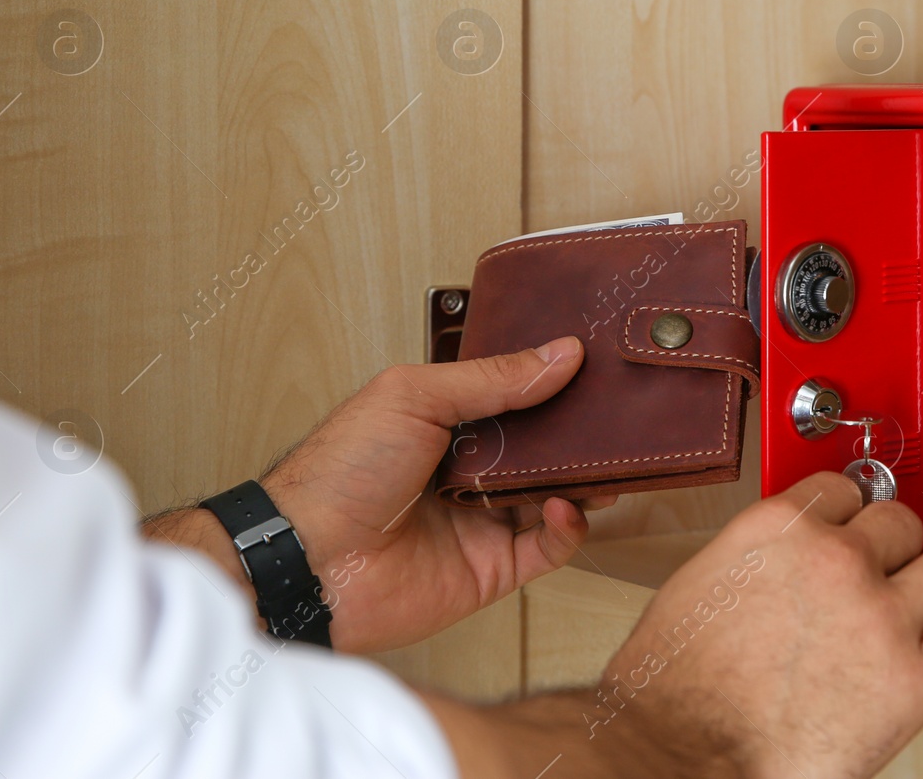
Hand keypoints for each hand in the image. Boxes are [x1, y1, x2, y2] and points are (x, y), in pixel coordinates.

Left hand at [149, 336, 608, 653]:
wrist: (309, 561)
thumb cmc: (343, 470)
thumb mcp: (415, 398)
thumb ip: (493, 378)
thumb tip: (562, 353)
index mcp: (444, 420)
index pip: (513, 394)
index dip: (550, 379)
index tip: (591, 362)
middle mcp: (468, 468)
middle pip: (542, 445)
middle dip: (578, 431)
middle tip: (613, 415)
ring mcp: (482, 519)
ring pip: (555, 494)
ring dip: (583, 478)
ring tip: (605, 462)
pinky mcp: (493, 568)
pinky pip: (549, 547)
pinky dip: (569, 527)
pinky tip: (566, 506)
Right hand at [594, 472, 922, 777]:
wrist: (682, 754)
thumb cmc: (676, 689)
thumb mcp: (704, 584)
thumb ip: (760, 559)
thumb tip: (785, 566)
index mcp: (778, 530)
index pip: (844, 489)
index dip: (849, 517)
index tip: (850, 534)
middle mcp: (835, 560)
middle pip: (900, 521)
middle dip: (892, 550)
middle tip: (882, 580)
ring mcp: (880, 617)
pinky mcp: (912, 681)